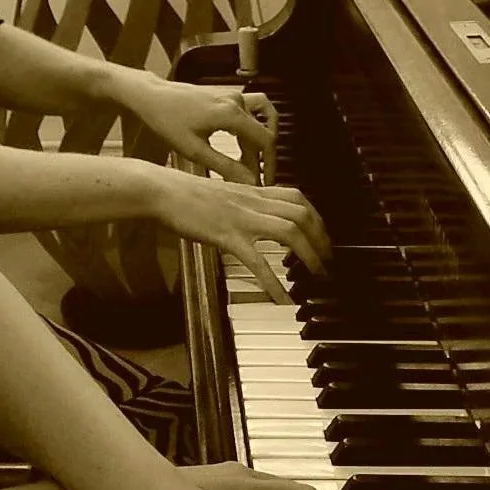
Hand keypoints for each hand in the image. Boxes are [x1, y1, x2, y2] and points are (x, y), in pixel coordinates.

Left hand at [113, 74, 277, 185]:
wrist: (152, 97)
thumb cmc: (167, 120)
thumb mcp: (194, 150)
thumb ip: (225, 167)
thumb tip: (249, 181)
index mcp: (231, 114)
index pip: (266, 141)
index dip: (269, 164)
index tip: (265, 182)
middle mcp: (236, 101)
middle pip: (265, 131)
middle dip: (263, 156)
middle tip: (255, 176)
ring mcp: (232, 95)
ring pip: (263, 117)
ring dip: (263, 137)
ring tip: (255, 159)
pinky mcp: (226, 95)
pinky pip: (251, 110)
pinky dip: (253, 126)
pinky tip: (241, 143)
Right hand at [149, 167, 329, 290]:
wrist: (161, 190)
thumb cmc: (185, 192)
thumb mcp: (222, 192)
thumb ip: (243, 202)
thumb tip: (256, 215)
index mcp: (252, 190)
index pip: (296, 197)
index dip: (316, 216)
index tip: (322, 234)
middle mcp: (252, 201)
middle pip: (301, 214)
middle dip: (322, 238)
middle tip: (327, 259)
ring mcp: (241, 218)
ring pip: (289, 231)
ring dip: (309, 255)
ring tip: (316, 275)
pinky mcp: (226, 235)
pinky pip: (257, 260)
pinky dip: (273, 282)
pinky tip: (282, 299)